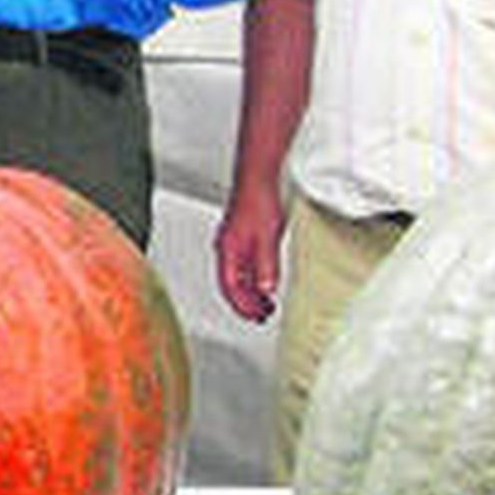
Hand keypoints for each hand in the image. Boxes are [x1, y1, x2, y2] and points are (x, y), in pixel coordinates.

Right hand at [214, 183, 285, 323]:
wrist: (258, 177)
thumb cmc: (258, 200)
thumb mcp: (267, 238)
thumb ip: (266, 266)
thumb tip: (267, 289)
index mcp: (228, 251)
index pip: (230, 288)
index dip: (243, 307)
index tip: (256, 317)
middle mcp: (226, 249)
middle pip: (231, 286)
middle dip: (246, 304)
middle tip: (262, 315)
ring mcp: (232, 243)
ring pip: (236, 276)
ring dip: (250, 292)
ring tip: (266, 302)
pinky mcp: (241, 236)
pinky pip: (242, 266)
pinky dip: (252, 278)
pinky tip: (265, 279)